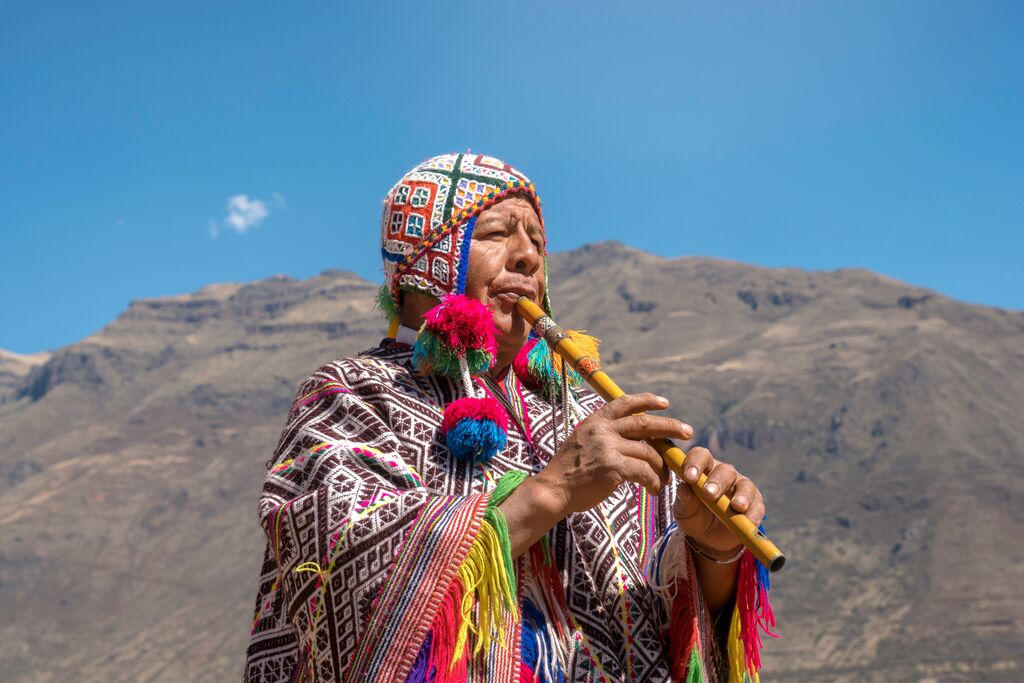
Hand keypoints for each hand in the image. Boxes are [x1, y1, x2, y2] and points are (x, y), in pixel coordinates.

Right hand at [532, 393, 693, 515]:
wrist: (553, 490)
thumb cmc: (568, 471)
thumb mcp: (582, 441)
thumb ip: (603, 434)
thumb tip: (630, 435)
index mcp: (595, 421)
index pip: (625, 402)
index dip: (647, 400)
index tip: (665, 403)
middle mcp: (603, 430)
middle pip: (644, 423)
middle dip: (670, 426)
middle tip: (688, 432)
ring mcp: (608, 447)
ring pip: (648, 452)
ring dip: (661, 467)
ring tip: (666, 479)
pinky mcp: (613, 467)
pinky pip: (644, 472)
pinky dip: (654, 482)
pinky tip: (655, 490)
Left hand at [673, 446, 765, 555]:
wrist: (708, 538)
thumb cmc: (694, 516)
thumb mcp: (684, 510)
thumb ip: (684, 499)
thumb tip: (683, 489)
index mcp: (703, 469)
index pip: (701, 456)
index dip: (695, 463)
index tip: (689, 477)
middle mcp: (724, 474)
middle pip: (725, 470)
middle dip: (717, 481)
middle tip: (709, 494)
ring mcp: (741, 487)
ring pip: (745, 485)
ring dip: (741, 495)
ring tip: (737, 507)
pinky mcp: (755, 504)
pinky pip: (757, 506)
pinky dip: (753, 514)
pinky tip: (749, 522)